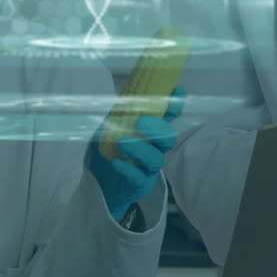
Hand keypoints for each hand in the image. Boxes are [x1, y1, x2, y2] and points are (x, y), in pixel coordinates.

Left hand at [87, 88, 184, 220]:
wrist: (99, 182)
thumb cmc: (109, 149)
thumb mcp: (110, 125)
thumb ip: (119, 112)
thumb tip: (124, 93)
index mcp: (151, 131)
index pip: (169, 117)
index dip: (175, 105)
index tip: (177, 92)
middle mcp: (154, 148)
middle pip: (168, 139)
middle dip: (158, 128)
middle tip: (141, 121)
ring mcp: (148, 168)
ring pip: (156, 159)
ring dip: (141, 149)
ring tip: (122, 143)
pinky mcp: (140, 184)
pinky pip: (139, 178)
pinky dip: (129, 170)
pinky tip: (117, 163)